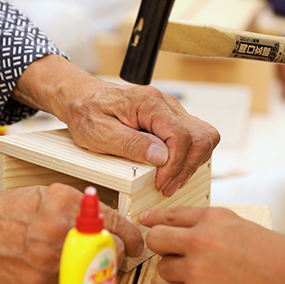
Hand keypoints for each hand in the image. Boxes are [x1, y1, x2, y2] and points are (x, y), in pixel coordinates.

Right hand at [0, 183, 142, 283]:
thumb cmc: (9, 211)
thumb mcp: (47, 194)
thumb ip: (77, 205)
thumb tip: (104, 218)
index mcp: (66, 201)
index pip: (113, 220)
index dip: (131, 234)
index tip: (136, 242)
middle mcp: (62, 226)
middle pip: (110, 246)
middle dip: (119, 253)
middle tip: (117, 255)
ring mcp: (52, 254)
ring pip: (95, 268)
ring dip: (100, 268)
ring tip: (93, 264)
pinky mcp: (42, 278)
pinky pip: (71, 281)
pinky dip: (75, 278)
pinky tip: (68, 271)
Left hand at [12, 56, 219, 196]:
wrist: (81, 97)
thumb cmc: (87, 113)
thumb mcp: (100, 133)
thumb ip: (131, 144)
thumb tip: (162, 157)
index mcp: (149, 103)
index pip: (182, 136)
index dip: (175, 165)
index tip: (160, 182)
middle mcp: (166, 103)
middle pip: (201, 136)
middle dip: (188, 166)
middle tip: (167, 186)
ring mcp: (171, 109)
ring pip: (203, 137)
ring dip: (192, 162)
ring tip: (170, 181)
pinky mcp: (170, 118)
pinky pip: (194, 137)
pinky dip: (188, 156)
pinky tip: (171, 169)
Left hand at [139, 206, 284, 283]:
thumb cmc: (273, 254)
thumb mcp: (237, 224)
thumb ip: (204, 222)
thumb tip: (171, 224)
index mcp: (211, 217)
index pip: (168, 215)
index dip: (153, 220)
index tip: (145, 222)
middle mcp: (199, 240)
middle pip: (156, 239)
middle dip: (160, 245)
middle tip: (173, 251)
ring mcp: (196, 270)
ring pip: (163, 268)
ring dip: (176, 270)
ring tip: (202, 273)